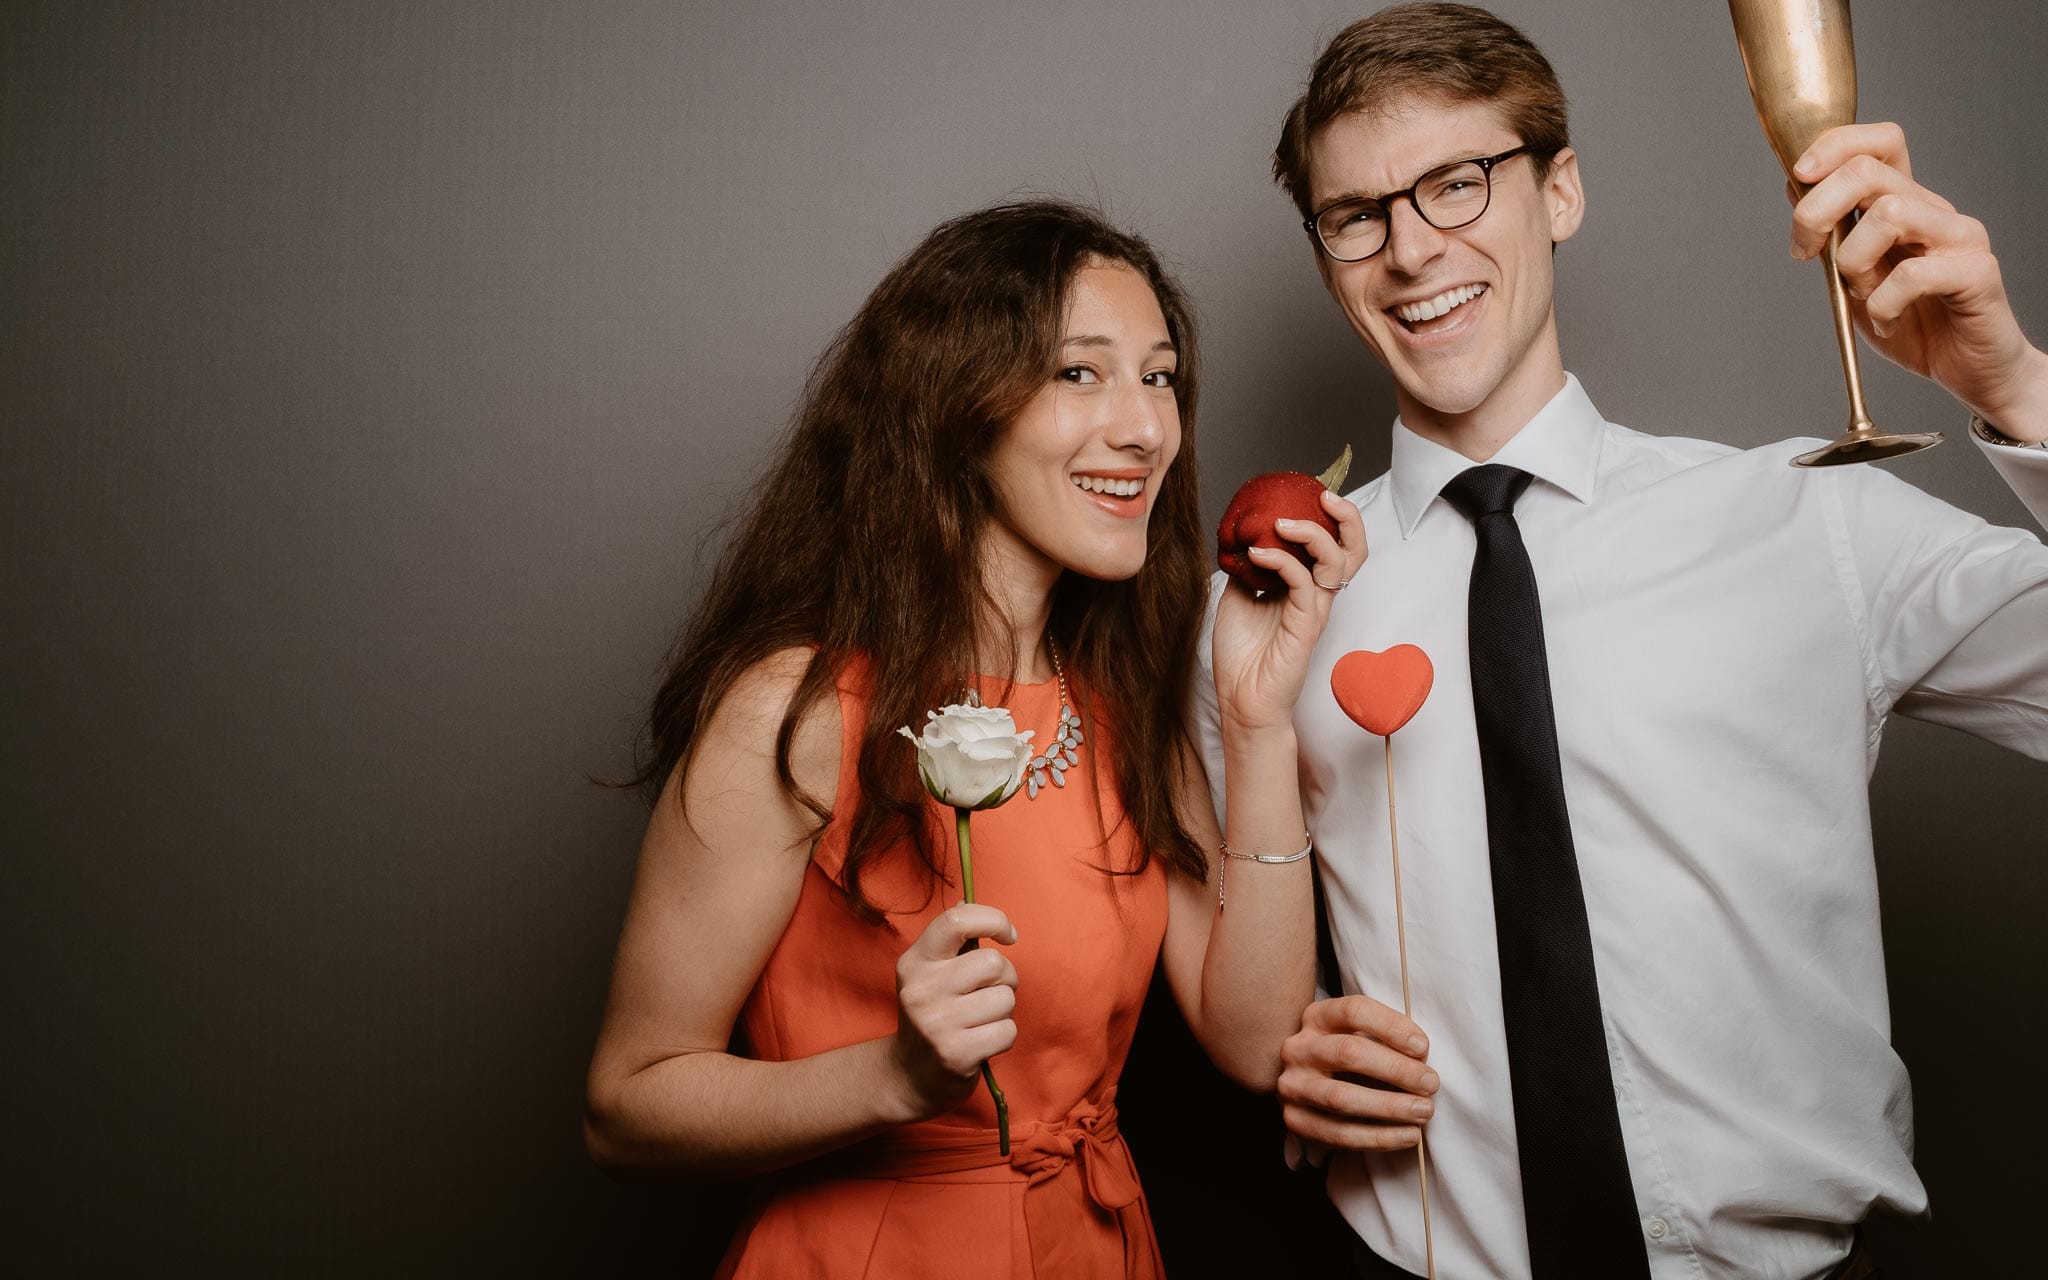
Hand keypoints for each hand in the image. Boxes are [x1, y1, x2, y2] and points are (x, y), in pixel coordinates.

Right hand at [888, 903, 1018, 1120]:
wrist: (910, 1076)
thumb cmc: (933, 1015)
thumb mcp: (930, 974)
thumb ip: (951, 940)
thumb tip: (966, 899)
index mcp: (915, 962)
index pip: (957, 920)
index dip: (993, 919)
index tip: (1008, 935)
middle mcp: (921, 989)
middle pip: (994, 963)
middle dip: (1005, 978)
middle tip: (989, 993)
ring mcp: (937, 1023)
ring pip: (1005, 998)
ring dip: (1003, 1011)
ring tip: (980, 1020)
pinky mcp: (956, 1054)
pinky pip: (1007, 1031)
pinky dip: (1003, 1036)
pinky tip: (982, 1042)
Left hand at [1212, 488, 1368, 734]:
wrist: (1241, 701)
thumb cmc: (1243, 656)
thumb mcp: (1238, 598)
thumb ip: (1248, 569)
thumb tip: (1241, 538)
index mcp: (1305, 588)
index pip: (1330, 545)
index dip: (1327, 517)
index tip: (1304, 494)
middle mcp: (1316, 596)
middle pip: (1353, 550)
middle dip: (1347, 517)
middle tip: (1324, 495)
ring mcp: (1314, 610)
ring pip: (1336, 561)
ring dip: (1312, 533)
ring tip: (1281, 522)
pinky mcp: (1306, 625)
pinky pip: (1303, 582)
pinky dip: (1281, 560)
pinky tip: (1256, 554)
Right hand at [1278, 994, 1437, 1150]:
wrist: (1307, 1087)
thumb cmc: (1347, 1058)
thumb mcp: (1359, 1035)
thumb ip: (1385, 1040)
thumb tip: (1422, 1058)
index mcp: (1317, 1017)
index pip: (1354, 1011)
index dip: (1392, 1027)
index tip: (1423, 1048)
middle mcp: (1298, 1048)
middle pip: (1348, 1052)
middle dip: (1396, 1069)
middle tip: (1430, 1083)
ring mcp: (1292, 1086)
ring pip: (1341, 1098)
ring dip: (1389, 1106)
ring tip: (1423, 1111)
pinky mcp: (1295, 1121)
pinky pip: (1339, 1134)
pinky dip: (1379, 1137)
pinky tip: (1408, 1135)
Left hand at [1790, 122, 2047, 438]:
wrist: (1968, 369)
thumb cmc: (1912, 322)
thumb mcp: (1853, 276)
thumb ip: (1832, 233)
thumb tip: (1796, 184)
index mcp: (1906, 203)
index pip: (1879, 142)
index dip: (1833, 147)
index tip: (1799, 179)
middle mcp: (1935, 210)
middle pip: (1869, 171)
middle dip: (1816, 209)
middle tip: (1806, 253)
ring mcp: (1959, 238)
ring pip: (1890, 213)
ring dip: (1853, 260)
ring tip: (1861, 294)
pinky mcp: (1976, 273)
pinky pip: (1914, 274)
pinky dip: (1883, 304)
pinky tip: (1888, 321)